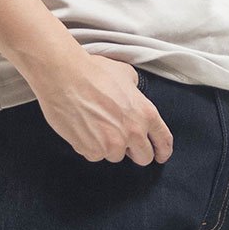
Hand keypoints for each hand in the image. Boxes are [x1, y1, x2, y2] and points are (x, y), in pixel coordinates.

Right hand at [33, 54, 174, 165]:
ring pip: (115, 156)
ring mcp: (112, 144)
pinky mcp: (92, 150)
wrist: (65, 77)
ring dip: (108, 146)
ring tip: (95, 126)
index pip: (163, 141)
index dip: (163, 151)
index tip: (160, 156)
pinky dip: (89, 146)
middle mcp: (133, 132)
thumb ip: (135, 93)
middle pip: (143, 158)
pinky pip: (94, 155)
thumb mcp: (126, 75)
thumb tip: (133, 97)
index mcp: (146, 113)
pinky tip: (82, 128)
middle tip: (122, 142)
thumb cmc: (93, 71)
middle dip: (135, 152)